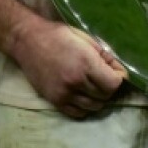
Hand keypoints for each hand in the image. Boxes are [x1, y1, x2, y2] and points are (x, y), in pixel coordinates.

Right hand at [13, 20, 127, 118]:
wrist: (27, 41)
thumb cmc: (58, 35)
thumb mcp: (85, 38)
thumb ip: (103, 55)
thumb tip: (117, 69)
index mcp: (86, 63)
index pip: (114, 84)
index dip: (120, 78)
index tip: (117, 72)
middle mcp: (76, 81)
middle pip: (105, 96)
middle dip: (110, 87)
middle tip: (106, 77)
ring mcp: (64, 93)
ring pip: (93, 107)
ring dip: (98, 98)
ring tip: (94, 86)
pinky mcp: (55, 101)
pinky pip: (78, 113)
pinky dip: (85, 107)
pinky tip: (83, 95)